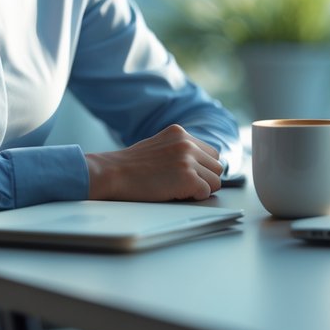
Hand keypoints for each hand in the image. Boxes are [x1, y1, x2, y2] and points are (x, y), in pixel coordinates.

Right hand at [85, 125, 222, 200]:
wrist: (112, 173)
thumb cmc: (130, 166)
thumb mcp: (158, 146)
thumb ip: (179, 149)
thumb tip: (200, 164)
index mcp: (180, 132)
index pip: (210, 152)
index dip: (201, 167)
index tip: (187, 175)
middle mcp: (187, 143)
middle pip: (217, 166)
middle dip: (204, 178)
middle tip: (183, 184)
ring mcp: (188, 160)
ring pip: (216, 180)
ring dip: (201, 188)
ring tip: (177, 188)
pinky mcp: (187, 178)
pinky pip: (206, 192)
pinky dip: (194, 197)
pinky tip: (175, 194)